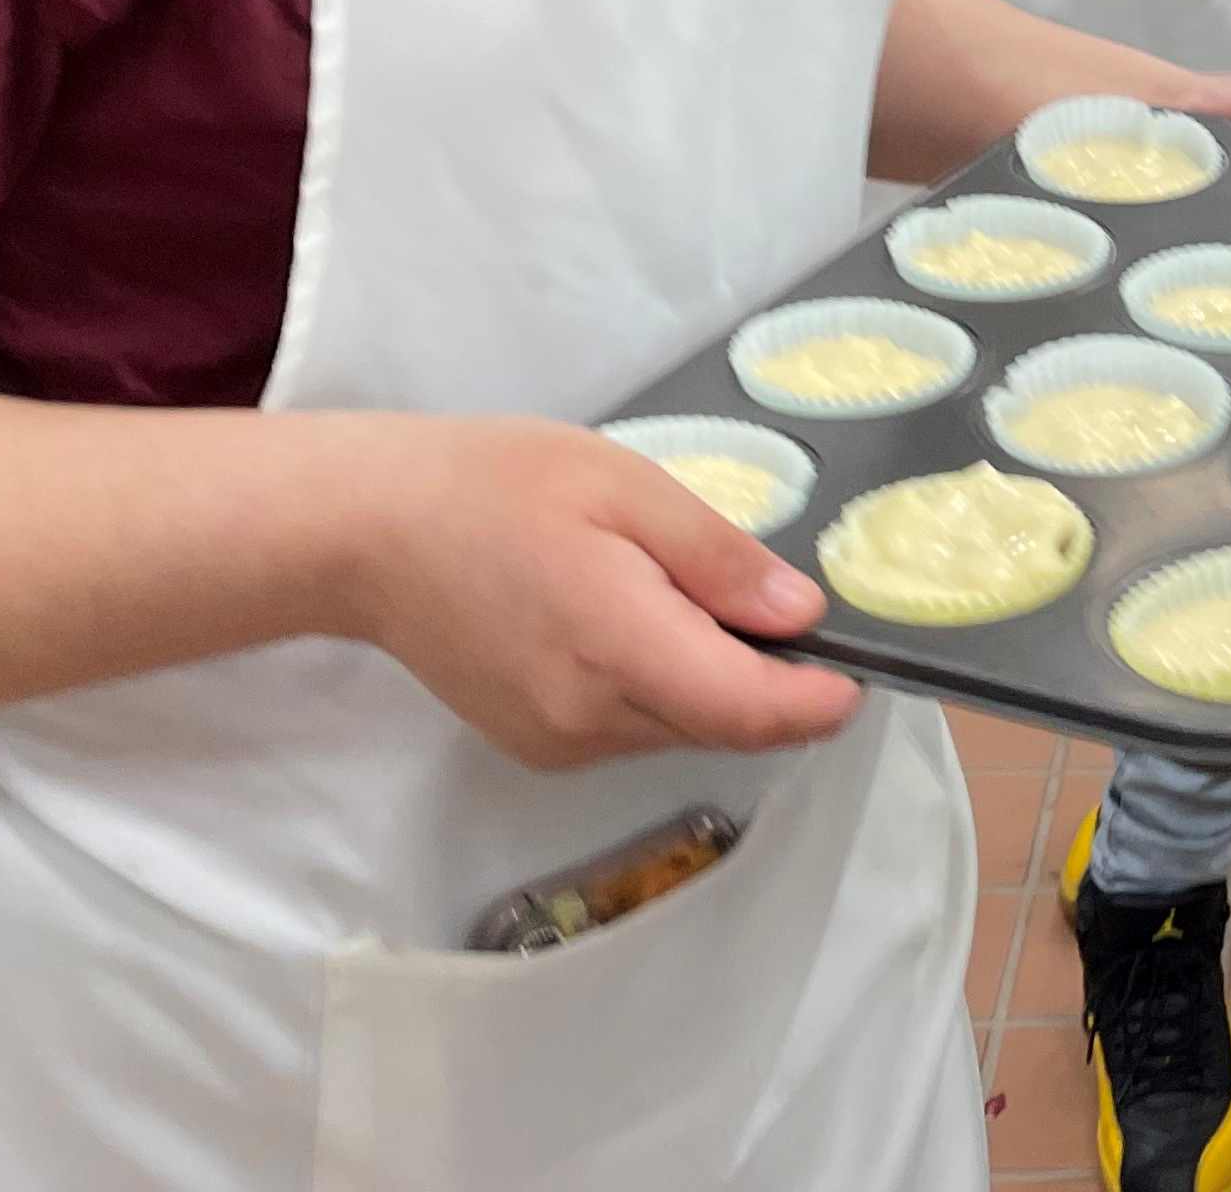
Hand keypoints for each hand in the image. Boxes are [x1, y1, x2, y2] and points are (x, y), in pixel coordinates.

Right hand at [332, 417, 862, 770]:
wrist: (370, 533)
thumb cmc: (497, 485)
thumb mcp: (625, 488)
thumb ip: (718, 559)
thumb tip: (803, 615)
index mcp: (618, 650)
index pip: (750, 712)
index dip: (817, 701)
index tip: (860, 671)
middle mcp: (589, 721)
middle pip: (722, 727)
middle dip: (772, 685)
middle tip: (779, 607)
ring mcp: (557, 744)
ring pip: (680, 731)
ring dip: (714, 684)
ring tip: (687, 595)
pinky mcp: (535, 746)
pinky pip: (632, 731)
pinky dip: (663, 690)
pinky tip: (636, 622)